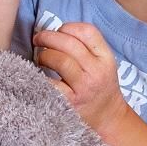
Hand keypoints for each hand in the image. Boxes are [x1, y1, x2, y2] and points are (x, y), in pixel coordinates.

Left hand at [31, 21, 127, 139]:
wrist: (108, 118)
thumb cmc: (100, 87)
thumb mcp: (102, 64)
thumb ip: (86, 47)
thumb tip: (55, 32)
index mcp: (105, 58)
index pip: (87, 31)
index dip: (68, 27)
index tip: (58, 32)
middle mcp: (96, 71)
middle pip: (69, 43)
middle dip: (48, 37)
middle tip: (38, 39)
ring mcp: (83, 87)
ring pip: (59, 60)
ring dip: (44, 55)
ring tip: (40, 58)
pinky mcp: (70, 102)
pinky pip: (50, 83)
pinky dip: (40, 76)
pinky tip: (39, 76)